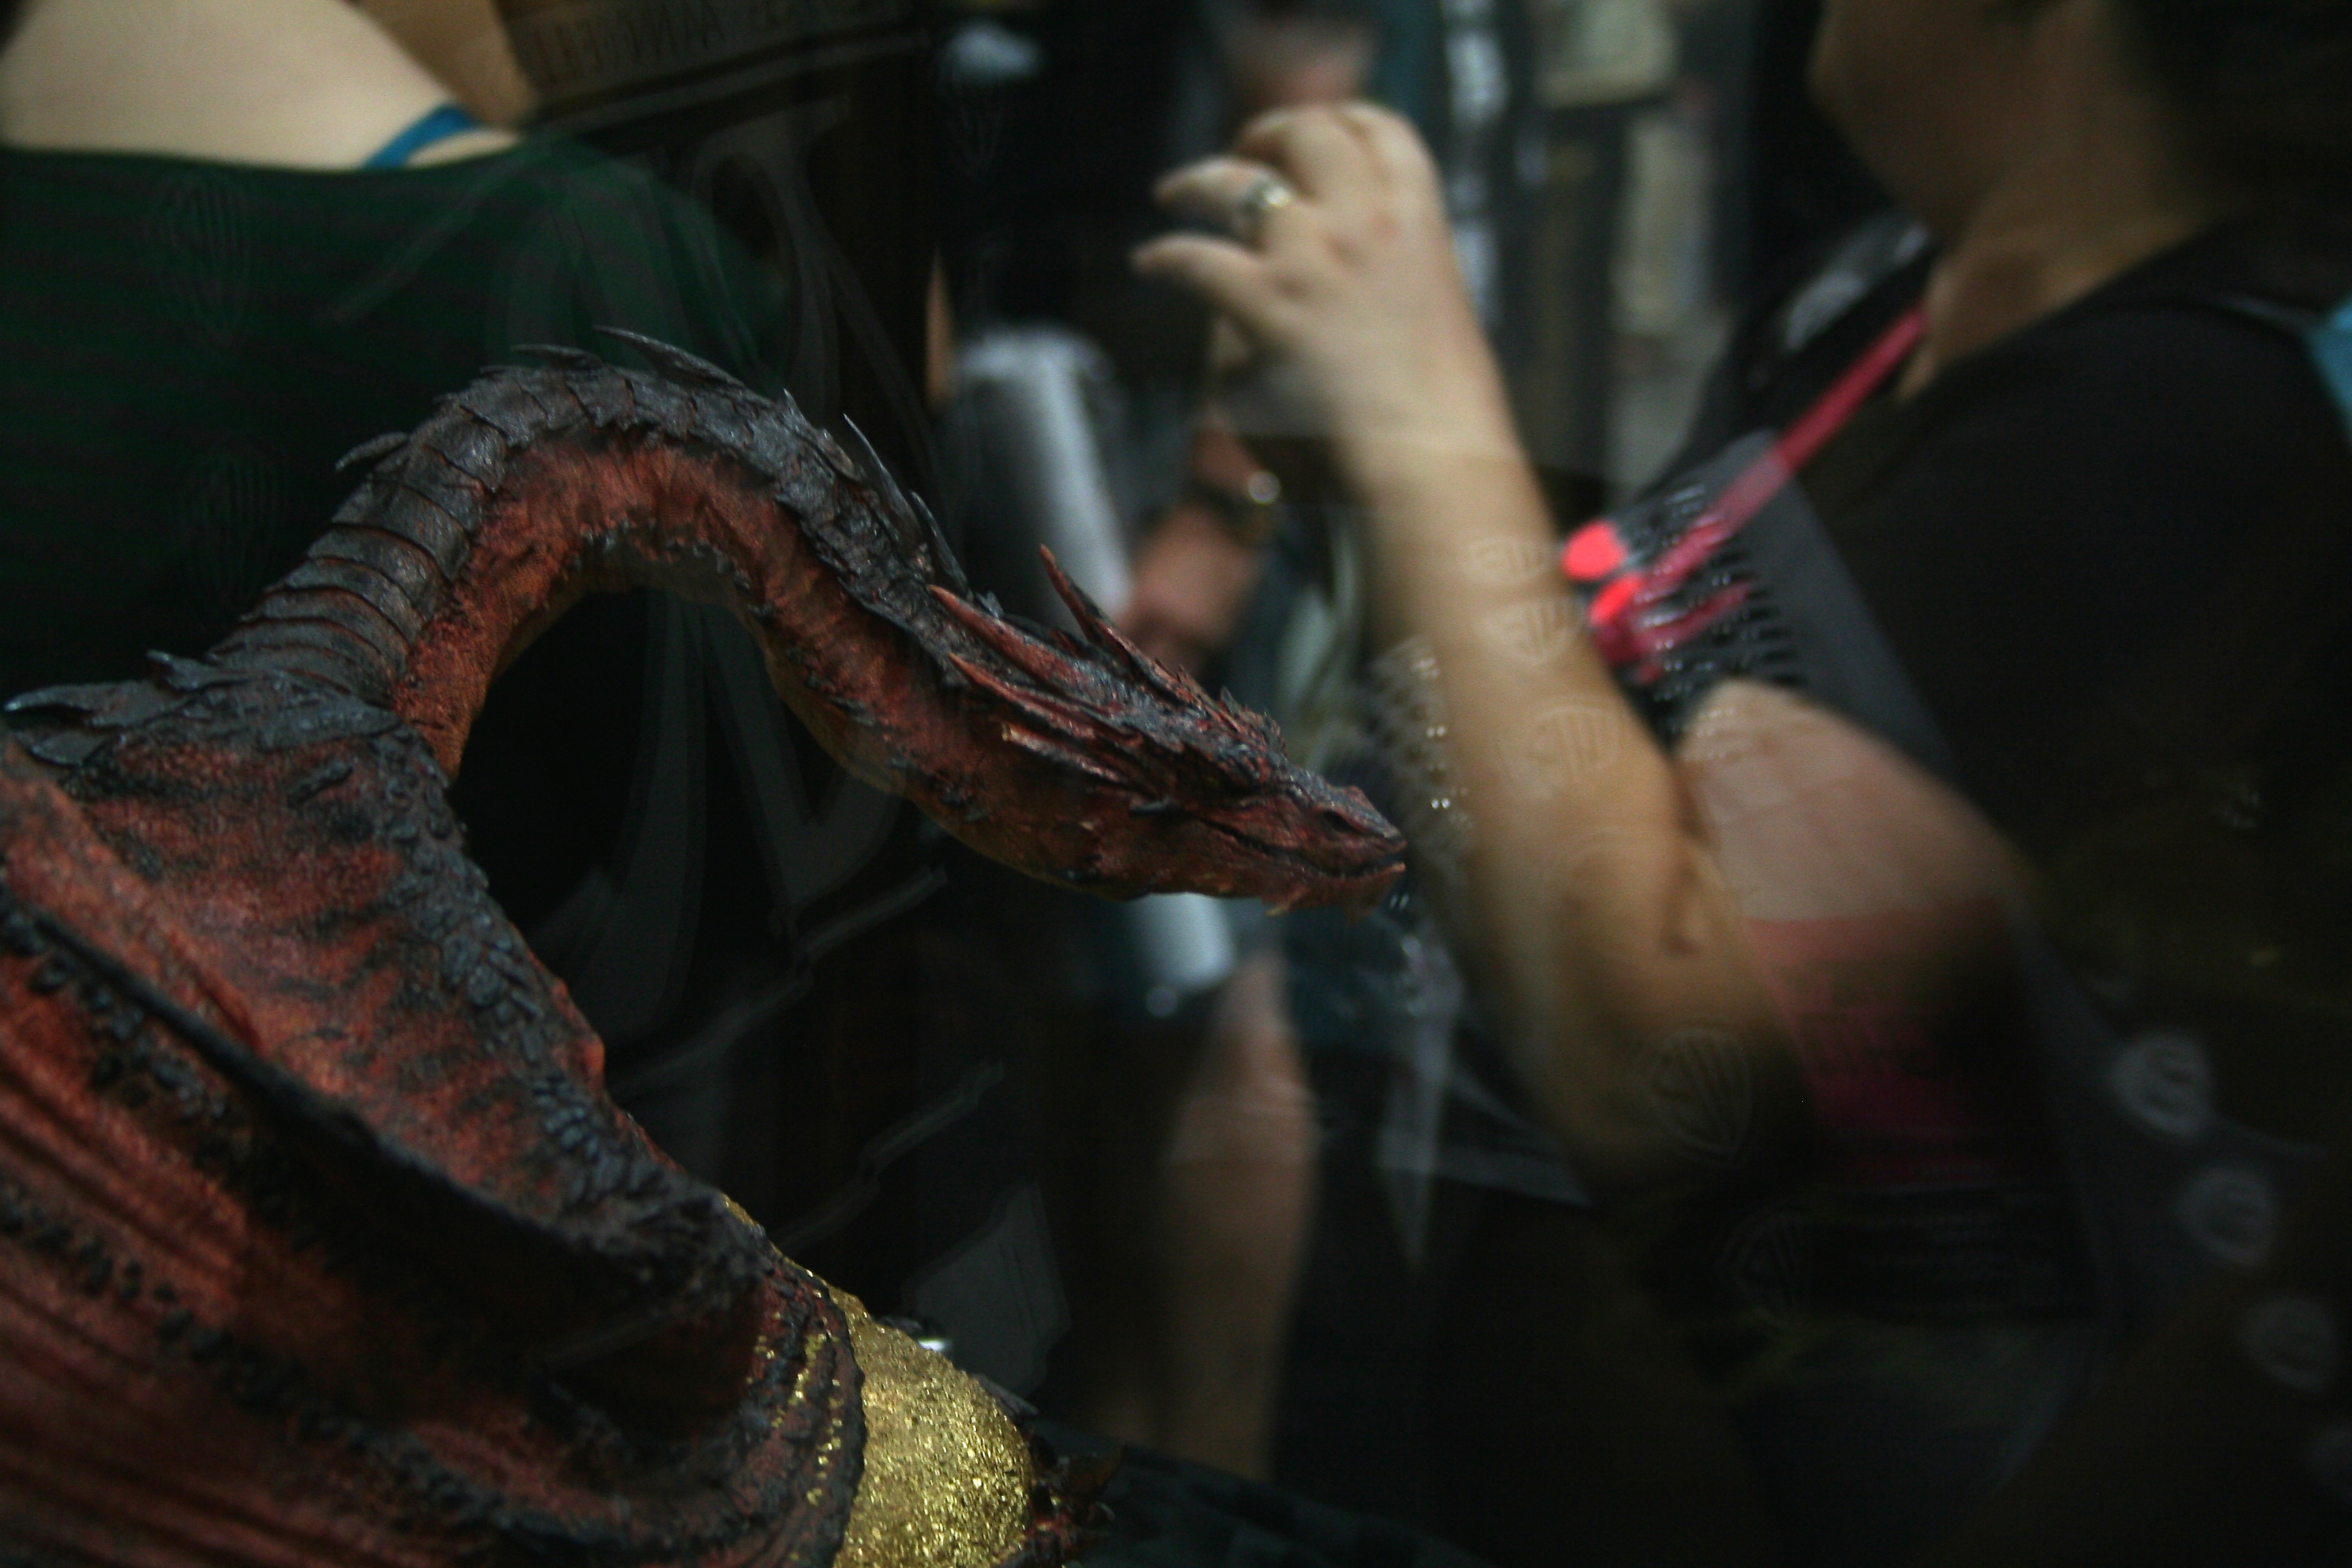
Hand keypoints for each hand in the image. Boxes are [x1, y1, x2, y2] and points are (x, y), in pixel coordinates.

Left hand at [1134, 104, 1521, 491]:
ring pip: (1240, 184)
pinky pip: (1198, 260)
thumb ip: (1390, 278)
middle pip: (1308, 136)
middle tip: (1244, 152)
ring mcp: (1315, 258)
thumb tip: (1332, 274)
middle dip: (1269, 133)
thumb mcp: (1434, 318)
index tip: (1314, 126)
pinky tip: (1150, 264)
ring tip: (1175, 191)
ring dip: (1199, 180)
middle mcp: (1366, 221)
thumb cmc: (1442, 413)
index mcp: (1421, 221)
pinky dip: (1166, 258)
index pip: (1382, 130)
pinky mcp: (1270, 306)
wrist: (1435, 458)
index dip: (1340, 118)